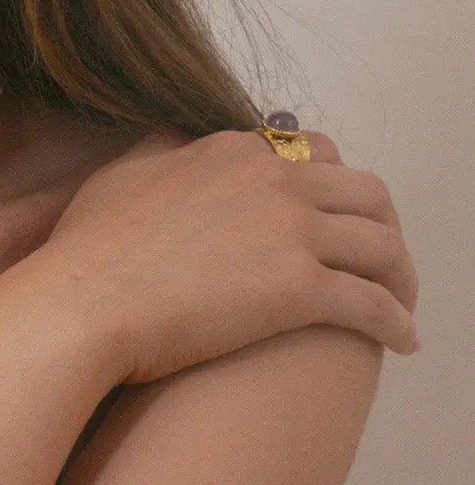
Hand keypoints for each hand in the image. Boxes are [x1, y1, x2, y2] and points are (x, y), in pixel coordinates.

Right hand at [26, 127, 419, 385]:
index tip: (330, 215)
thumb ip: (160, 152)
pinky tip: (400, 341)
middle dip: (380, 225)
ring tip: (396, 301)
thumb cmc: (89, 246)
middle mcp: (270, 178)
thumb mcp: (121, 174)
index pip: (312, 151)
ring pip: (383, 244)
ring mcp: (290, 230)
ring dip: (400, 275)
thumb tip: (170, 143)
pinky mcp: (302, 288)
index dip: (331, 183)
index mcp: (229, 150)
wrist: (84, 300)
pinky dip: (397, 322)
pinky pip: (375, 305)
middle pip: (363, 191)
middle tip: (374, 260)